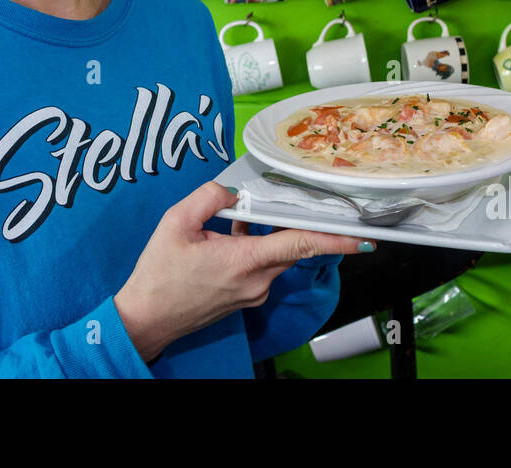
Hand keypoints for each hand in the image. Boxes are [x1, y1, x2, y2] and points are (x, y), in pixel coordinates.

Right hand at [114, 181, 370, 362]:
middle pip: (290, 246)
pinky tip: (228, 239)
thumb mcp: (176, 223)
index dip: (335, 239)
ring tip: (231, 225)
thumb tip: (232, 191)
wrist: (146, 318)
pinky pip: (262, 267)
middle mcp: (257, 282)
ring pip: (275, 256)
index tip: (363, 237)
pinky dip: (253, 249)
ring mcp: (253, 294)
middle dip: (289, 224)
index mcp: (244, 261)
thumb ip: (209, 198)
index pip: (301, 244)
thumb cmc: (158, 274)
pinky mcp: (246, 299)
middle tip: (280, 206)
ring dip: (264, 236)